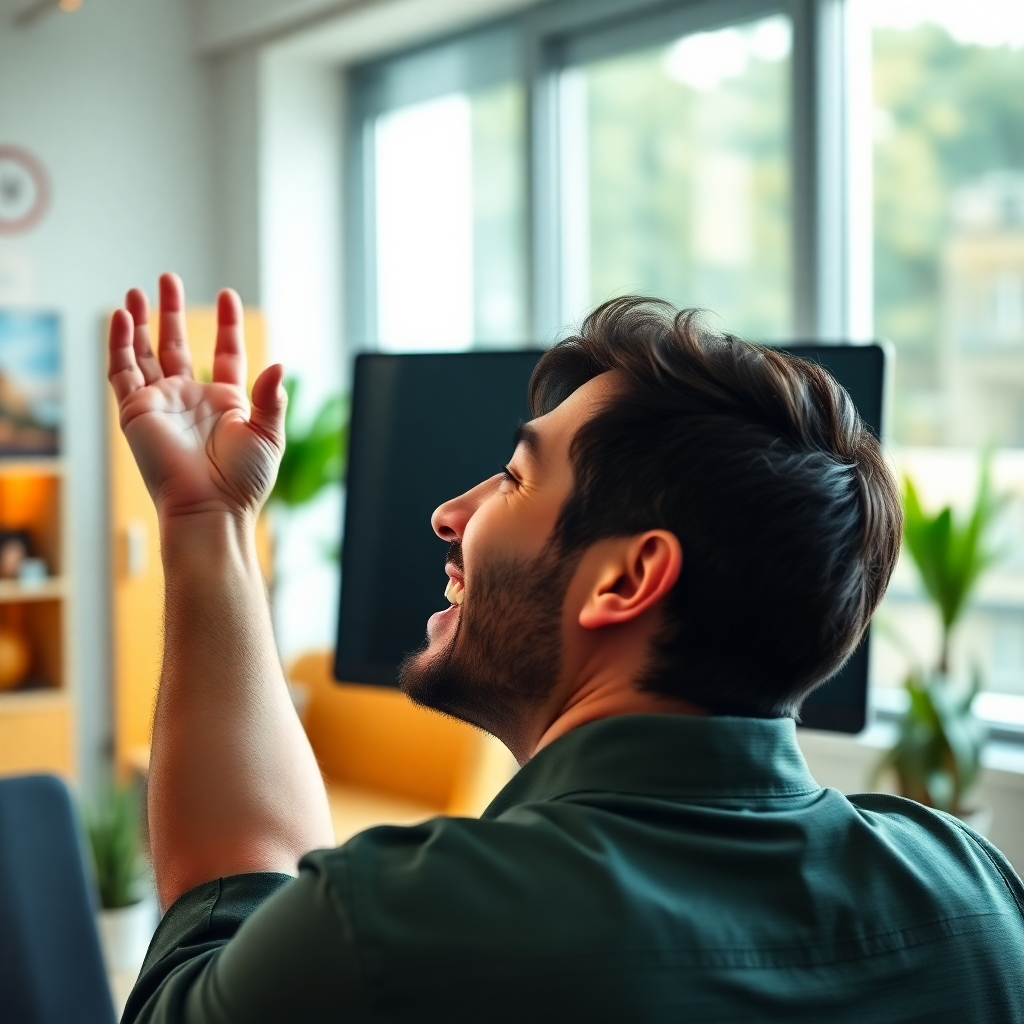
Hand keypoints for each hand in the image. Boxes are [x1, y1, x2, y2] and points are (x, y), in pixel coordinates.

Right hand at [108, 273, 285, 522]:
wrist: (210, 506)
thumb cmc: (243, 480)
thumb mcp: (268, 434)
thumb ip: (271, 398)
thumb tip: (278, 365)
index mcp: (226, 402)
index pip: (224, 353)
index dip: (225, 325)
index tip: (227, 296)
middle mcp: (191, 399)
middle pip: (176, 345)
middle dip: (171, 312)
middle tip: (168, 278)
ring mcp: (161, 404)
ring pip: (145, 353)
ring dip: (140, 322)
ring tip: (138, 291)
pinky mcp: (135, 411)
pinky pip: (122, 371)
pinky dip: (120, 343)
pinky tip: (121, 315)